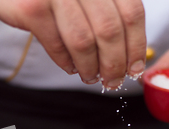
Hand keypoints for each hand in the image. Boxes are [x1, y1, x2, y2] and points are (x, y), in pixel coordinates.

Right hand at [0, 0, 146, 88]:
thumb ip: (107, 9)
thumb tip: (129, 52)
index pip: (132, 13)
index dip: (136, 45)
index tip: (134, 67)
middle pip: (110, 31)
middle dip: (114, 64)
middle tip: (112, 81)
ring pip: (84, 42)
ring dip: (90, 67)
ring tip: (90, 76)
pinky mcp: (32, 7)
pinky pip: (57, 44)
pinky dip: (65, 62)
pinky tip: (70, 66)